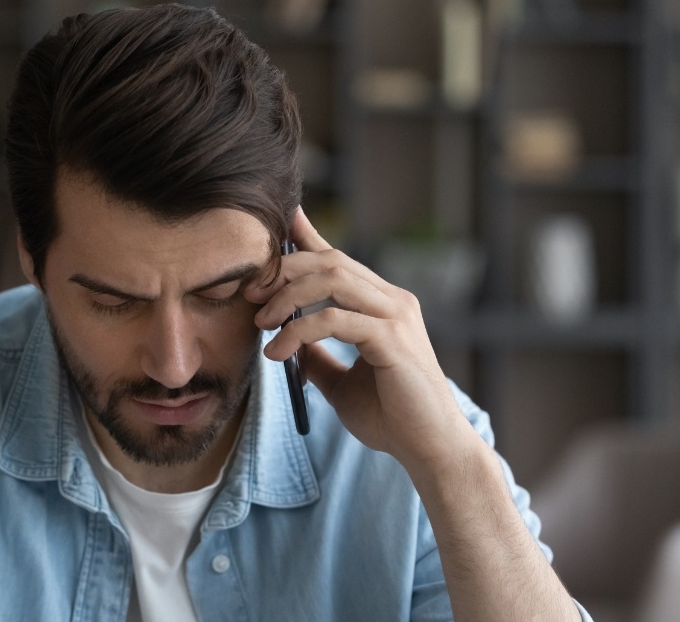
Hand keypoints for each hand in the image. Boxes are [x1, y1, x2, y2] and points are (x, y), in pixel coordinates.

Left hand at [244, 208, 477, 470]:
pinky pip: (335, 319)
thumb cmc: (391, 417)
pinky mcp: (392, 339)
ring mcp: (395, 316)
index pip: (339, 260)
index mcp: (382, 305)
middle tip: (250, 294)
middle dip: (284, 270)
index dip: (306, 238)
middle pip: (331, 260)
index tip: (274, 230)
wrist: (429, 449)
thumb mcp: (340, 383)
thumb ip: (318, 357)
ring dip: (287, 296)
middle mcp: (392, 301)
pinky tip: (278, 352)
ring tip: (261, 324)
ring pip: (332, 279)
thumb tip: (287, 343)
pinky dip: (299, 331)